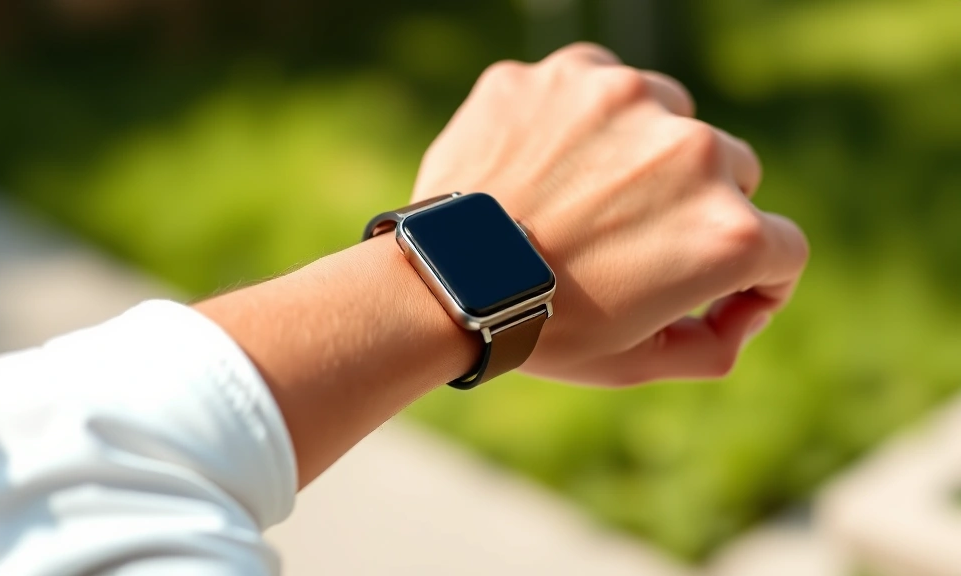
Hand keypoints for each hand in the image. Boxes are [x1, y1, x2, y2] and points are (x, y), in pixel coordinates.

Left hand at [412, 43, 808, 385]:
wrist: (441, 282)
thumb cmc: (541, 330)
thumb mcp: (639, 363)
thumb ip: (715, 343)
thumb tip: (742, 310)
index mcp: (726, 232)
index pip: (783, 248)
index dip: (756, 281)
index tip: (717, 291)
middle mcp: (692, 152)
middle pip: (734, 172)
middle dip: (695, 209)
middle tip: (632, 240)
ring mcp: (626, 100)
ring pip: (670, 116)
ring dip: (644, 153)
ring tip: (583, 197)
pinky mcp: (565, 74)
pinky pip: (599, 84)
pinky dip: (583, 118)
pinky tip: (547, 162)